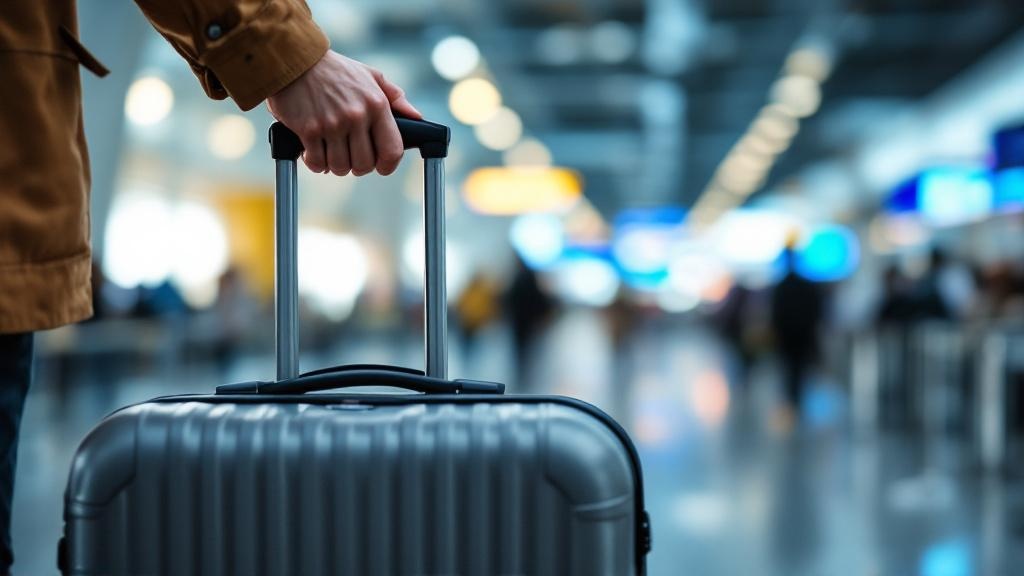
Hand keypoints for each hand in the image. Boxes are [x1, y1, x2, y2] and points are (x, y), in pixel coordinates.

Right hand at [266, 51, 421, 175]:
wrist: (296, 60)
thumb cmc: (336, 71)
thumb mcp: (371, 76)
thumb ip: (395, 97)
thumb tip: (416, 117)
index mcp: (376, 104)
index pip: (392, 150)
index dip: (388, 165)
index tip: (382, 167)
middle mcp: (356, 116)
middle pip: (364, 164)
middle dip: (358, 167)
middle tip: (350, 157)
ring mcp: (332, 124)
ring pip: (341, 167)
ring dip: (335, 166)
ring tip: (332, 152)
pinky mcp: (309, 130)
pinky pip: (317, 162)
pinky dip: (316, 163)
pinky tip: (314, 152)